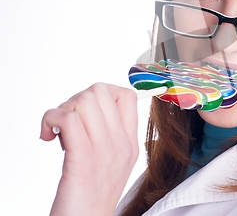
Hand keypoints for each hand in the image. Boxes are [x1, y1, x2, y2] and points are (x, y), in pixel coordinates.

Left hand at [40, 83, 138, 215]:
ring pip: (84, 101)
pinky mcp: (82, 160)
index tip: (86, 111)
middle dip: (76, 99)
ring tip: (57, 132)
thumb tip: (88, 112)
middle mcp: (121, 144)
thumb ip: (108, 138)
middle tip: (66, 123)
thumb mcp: (112, 165)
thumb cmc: (90, 200)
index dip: (103, 93)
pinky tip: (48, 136)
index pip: (128, 96)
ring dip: (62, 109)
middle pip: (101, 91)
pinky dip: (51, 119)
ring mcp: (104, 151)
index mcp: (131, 144)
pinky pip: (68, 120)